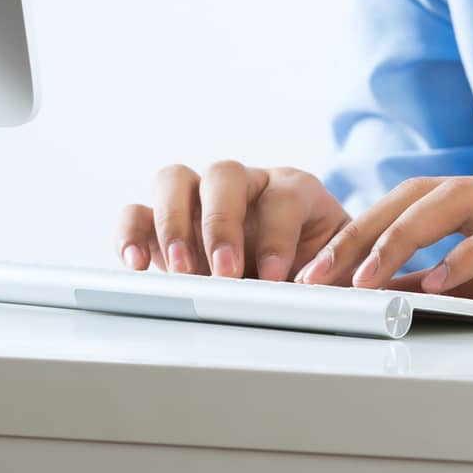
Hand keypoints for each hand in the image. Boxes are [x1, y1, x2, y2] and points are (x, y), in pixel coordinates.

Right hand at [117, 162, 350, 281]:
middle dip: (222, 223)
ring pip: (175, 180)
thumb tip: (337, 298)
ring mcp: (200, 198)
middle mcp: (245, 184)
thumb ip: (338, 279)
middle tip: (226, 272)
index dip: (278, 234)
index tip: (276, 277)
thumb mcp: (340, 272)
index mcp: (294, 189)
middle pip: (223, 173)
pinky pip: (137, 212)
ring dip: (174, 224)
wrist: (299, 274)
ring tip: (182, 271)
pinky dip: (132, 233)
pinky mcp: (164, 223)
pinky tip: (136, 264)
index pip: (283, 196)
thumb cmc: (321, 269)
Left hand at [296, 173, 472, 324]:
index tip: (322, 269)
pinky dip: (468, 255)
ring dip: (399, 239)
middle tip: (317, 274)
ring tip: (361, 277)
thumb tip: (418, 294)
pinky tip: (439, 282)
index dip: (365, 229)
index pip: (417, 201)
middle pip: (419, 193)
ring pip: (453, 202)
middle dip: (361, 232)